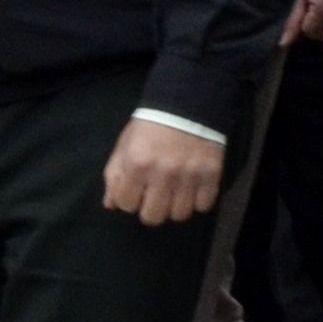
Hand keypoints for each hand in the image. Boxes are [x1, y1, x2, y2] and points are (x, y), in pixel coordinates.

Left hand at [100, 115, 224, 225]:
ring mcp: (189, 177)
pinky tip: (193, 188)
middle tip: (156, 195)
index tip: (137, 189)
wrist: (187, 103)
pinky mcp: (211, 176)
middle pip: (153, 217)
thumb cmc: (151, 126)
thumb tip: (111, 204)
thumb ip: (114, 174)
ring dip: (176, 206)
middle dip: (151, 208)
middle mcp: (162, 174)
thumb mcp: (125, 145)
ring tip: (176, 192)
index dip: (130, 199)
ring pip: (179, 215)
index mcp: (136, 164)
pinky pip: (203, 206)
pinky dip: (198, 201)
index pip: (126, 205)